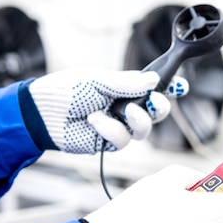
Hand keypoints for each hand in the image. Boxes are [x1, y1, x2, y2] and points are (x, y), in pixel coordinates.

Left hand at [26, 66, 187, 153]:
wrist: (41, 112)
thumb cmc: (66, 90)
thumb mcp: (99, 80)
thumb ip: (128, 82)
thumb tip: (155, 80)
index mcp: (124, 88)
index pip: (153, 88)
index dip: (170, 88)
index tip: (180, 86)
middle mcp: (124, 108)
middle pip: (156, 112)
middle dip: (161, 107)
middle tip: (155, 101)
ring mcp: (117, 126)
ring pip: (144, 130)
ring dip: (137, 120)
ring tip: (122, 112)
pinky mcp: (107, 143)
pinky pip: (122, 140)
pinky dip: (110, 129)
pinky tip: (94, 121)